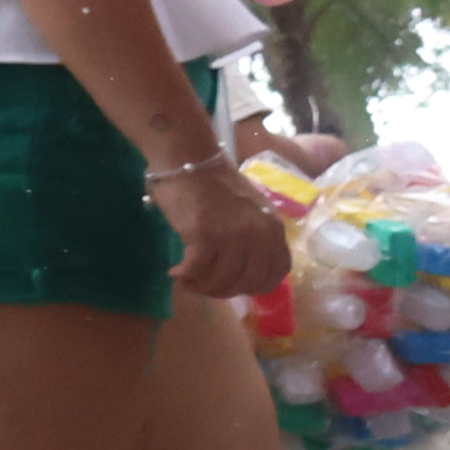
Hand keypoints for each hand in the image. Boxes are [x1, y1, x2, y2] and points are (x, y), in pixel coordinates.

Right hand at [160, 163, 294, 301]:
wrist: (188, 160)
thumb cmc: (214, 184)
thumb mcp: (249, 211)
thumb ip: (255, 238)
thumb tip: (243, 271)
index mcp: (273, 229)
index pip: (274, 274)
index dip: (252, 286)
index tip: (231, 283)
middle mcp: (259, 235)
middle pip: (245, 283)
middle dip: (222, 290)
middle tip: (203, 283)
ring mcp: (233, 236)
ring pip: (220, 281)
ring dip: (200, 286)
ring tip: (186, 278)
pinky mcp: (206, 235)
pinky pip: (196, 271)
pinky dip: (184, 276)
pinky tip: (175, 272)